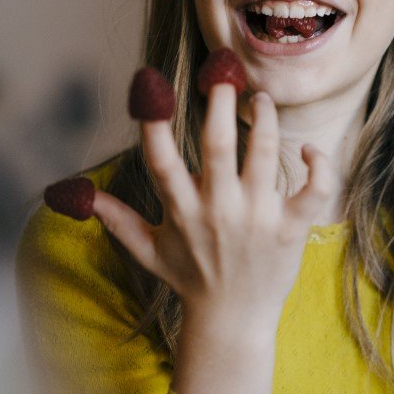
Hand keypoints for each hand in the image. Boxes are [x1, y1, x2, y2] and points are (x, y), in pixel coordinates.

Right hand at [92, 85, 335, 328]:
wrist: (232, 322)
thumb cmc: (190, 279)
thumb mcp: (148, 250)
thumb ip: (116, 217)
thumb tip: (76, 194)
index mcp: (182, 211)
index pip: (161, 161)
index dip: (153, 123)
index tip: (149, 84)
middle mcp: (218, 210)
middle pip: (218, 147)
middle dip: (220, 105)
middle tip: (223, 72)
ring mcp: (257, 219)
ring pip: (265, 157)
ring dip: (265, 121)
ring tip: (261, 99)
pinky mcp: (290, 229)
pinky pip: (312, 191)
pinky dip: (316, 166)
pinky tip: (309, 150)